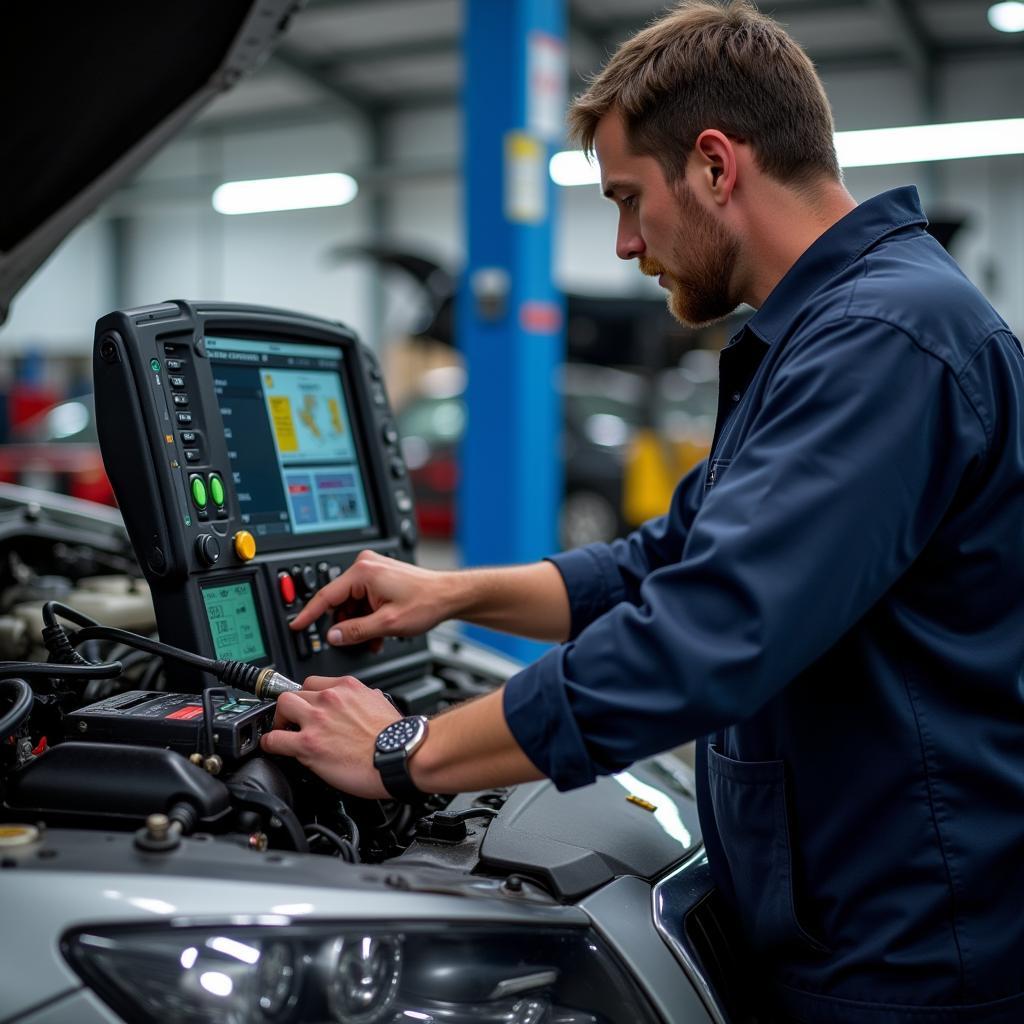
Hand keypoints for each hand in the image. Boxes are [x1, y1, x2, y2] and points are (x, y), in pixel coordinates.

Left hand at [259, 675, 399, 796]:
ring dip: (279, 719)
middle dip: (292, 707)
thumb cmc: (396, 736)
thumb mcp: (382, 704)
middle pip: (295, 692)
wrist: (401, 755)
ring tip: (282, 731)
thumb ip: (366, 698)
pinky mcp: (309, 744)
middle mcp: (330, 698)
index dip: (309, 697)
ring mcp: (317, 720)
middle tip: (293, 720)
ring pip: (282, 706)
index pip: (315, 682)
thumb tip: (365, 699)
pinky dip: (270, 743)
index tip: (308, 707)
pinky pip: (275, 739)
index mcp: (348, 687)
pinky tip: (273, 747)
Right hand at [289, 549, 454, 646]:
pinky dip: (368, 617)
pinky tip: (379, 632)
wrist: (450, 595)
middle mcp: (365, 566)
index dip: (309, 614)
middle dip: (347, 624)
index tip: (296, 625)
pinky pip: (364, 600)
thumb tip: (333, 636)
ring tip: (375, 639)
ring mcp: (373, 570)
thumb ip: (355, 631)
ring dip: (360, 624)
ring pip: (353, 604)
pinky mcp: (381, 577)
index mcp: (362, 572)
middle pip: (340, 601)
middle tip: (356, 641)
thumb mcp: (387, 623)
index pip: (326, 596)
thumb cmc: (427, 602)